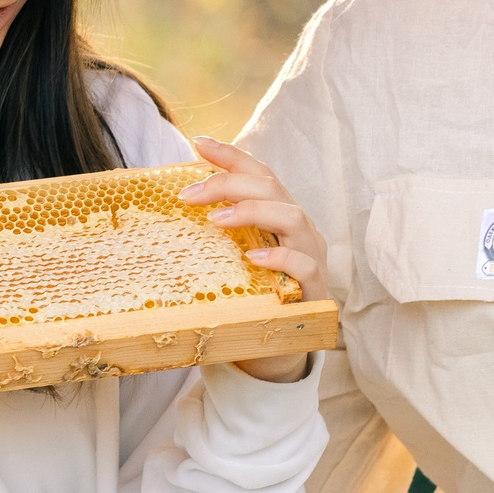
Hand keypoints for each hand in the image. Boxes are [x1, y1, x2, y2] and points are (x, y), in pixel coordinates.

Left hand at [181, 136, 327, 384]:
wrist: (277, 350)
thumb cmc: (252, 299)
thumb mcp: (233, 259)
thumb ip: (220, 232)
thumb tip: (178, 206)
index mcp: (280, 216)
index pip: (260, 174)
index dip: (232, 155)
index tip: (198, 142)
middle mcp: (300, 230)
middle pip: (273, 187)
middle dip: (229, 183)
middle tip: (188, 196)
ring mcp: (312, 257)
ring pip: (294, 215)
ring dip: (251, 211)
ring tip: (216, 220)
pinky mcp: (315, 289)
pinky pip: (304, 264)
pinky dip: (279, 255)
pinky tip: (253, 257)